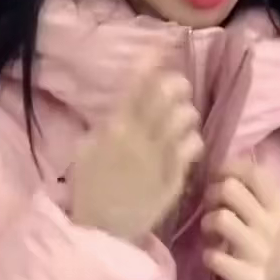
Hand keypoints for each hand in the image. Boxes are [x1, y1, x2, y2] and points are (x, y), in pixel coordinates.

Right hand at [71, 67, 203, 242]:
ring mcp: (158, 158)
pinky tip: (190, 142)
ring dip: (186, 112)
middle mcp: (138, 139)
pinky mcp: (174, 178)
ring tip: (184, 115)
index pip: (136, 88)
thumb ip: (103, 128)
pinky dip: (193, 140)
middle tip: (178, 86)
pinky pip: (191, 148)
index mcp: (114, 129)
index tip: (160, 49)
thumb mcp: (86, 153)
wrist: (100, 230)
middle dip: (175, 85)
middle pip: (164, 98)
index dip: (150, 66)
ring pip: (183, 119)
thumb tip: (120, 107)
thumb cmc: (90, 191)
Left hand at [202, 161, 279, 279]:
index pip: (253, 171)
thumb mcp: (266, 215)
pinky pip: (214, 257)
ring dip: (207, 222)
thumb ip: (249, 191)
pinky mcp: (248, 277)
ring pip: (221, 218)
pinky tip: (212, 256)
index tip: (217, 176)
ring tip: (210, 232)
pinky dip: (208, 254)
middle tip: (210, 205)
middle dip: (212, 193)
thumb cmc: (263, 246)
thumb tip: (219, 162)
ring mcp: (260, 252)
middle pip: (230, 188)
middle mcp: (271, 225)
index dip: (227, 167)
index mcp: (278, 205)